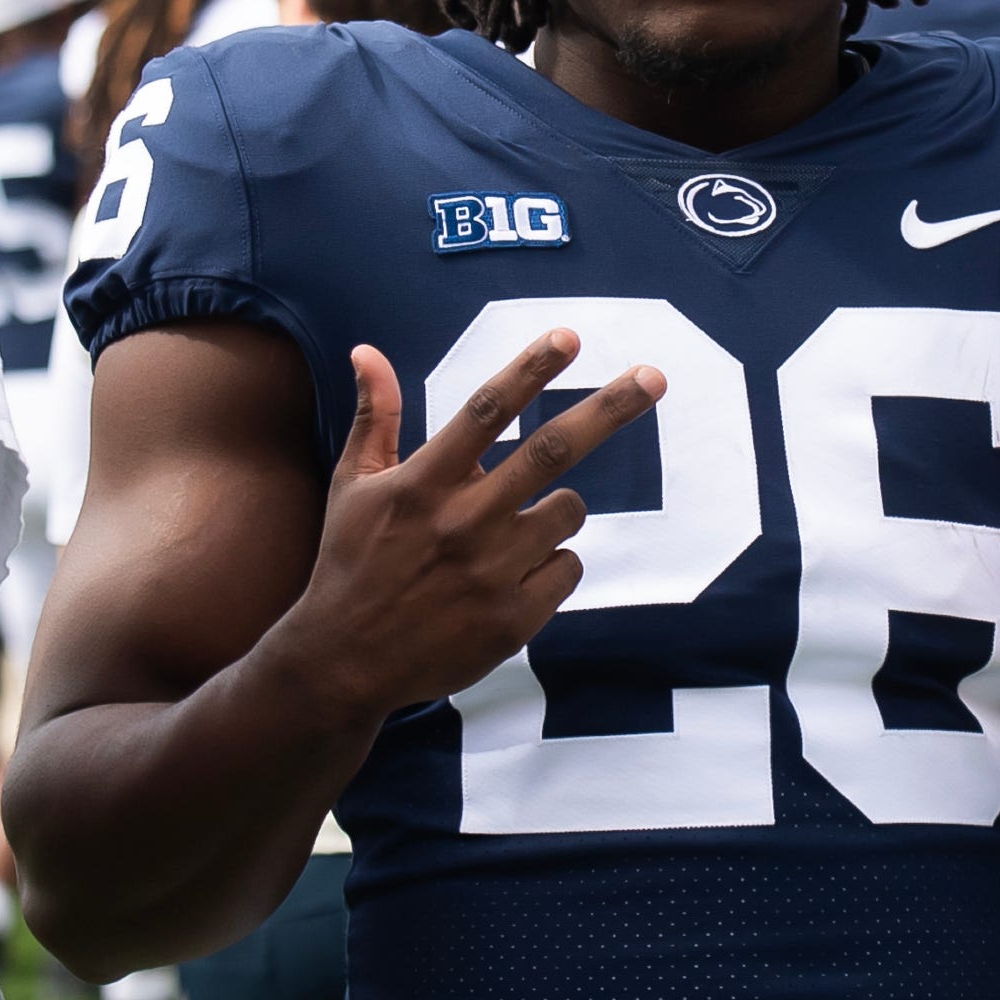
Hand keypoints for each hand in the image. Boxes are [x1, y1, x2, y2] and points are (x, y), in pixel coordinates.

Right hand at [264, 329, 662, 731]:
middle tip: (654, 377)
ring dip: (558, 507)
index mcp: (424, 483)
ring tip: (514, 529)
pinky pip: (568, 567)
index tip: (569, 336)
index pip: (487, 411)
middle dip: (610, 409)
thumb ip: (374, 417)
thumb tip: (368, 351)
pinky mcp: (514, 618)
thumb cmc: (350, 563)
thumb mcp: (351, 486)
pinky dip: (552, 562)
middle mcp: (464, 521)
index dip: (531, 369)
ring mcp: (493, 572)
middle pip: (552, 450)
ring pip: (568, 512)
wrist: (345, 663)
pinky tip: (511, 576)